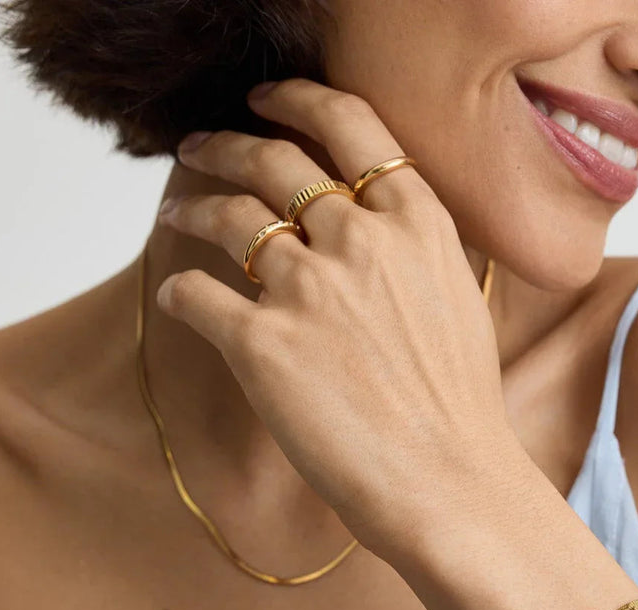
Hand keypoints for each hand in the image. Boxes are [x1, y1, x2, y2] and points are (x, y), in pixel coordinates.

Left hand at [155, 77, 517, 560]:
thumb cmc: (460, 408)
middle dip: (227, 143)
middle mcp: (359, 240)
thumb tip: (379, 233)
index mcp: (415, 223)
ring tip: (177, 211)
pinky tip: (177, 297)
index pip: (350, 125)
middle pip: (275, 159)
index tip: (269, 101)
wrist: (448, 481)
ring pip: (228, 216)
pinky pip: (197, 294)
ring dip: (193, 206)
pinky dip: (179, 291)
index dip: (300, 100)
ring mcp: (308, 289)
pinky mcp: (261, 343)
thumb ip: (415, 252)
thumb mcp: (458, 301)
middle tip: (199, 147)